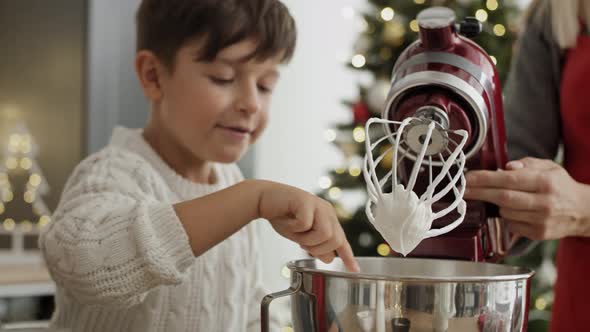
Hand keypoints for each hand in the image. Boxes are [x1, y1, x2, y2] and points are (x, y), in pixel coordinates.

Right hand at [258, 181, 359, 271]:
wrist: (264, 199)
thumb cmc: (282, 217)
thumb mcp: (300, 236)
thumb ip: (315, 245)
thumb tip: (329, 258)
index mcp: (328, 219)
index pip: (342, 240)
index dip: (348, 256)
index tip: (354, 270)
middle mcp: (326, 211)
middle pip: (335, 240)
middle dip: (318, 248)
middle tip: (301, 244)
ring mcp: (318, 205)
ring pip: (324, 234)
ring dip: (306, 239)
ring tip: (295, 232)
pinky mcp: (306, 200)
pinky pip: (306, 224)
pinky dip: (294, 228)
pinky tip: (288, 222)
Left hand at [464, 157, 589, 239]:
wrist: (583, 211)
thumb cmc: (560, 187)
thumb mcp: (548, 167)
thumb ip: (526, 164)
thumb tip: (506, 167)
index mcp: (545, 182)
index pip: (508, 180)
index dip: (485, 179)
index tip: (468, 178)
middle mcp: (544, 202)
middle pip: (503, 198)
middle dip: (479, 193)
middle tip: (463, 189)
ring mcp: (541, 220)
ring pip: (505, 212)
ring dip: (496, 205)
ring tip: (499, 197)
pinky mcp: (538, 234)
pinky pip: (511, 224)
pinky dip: (507, 216)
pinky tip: (514, 210)